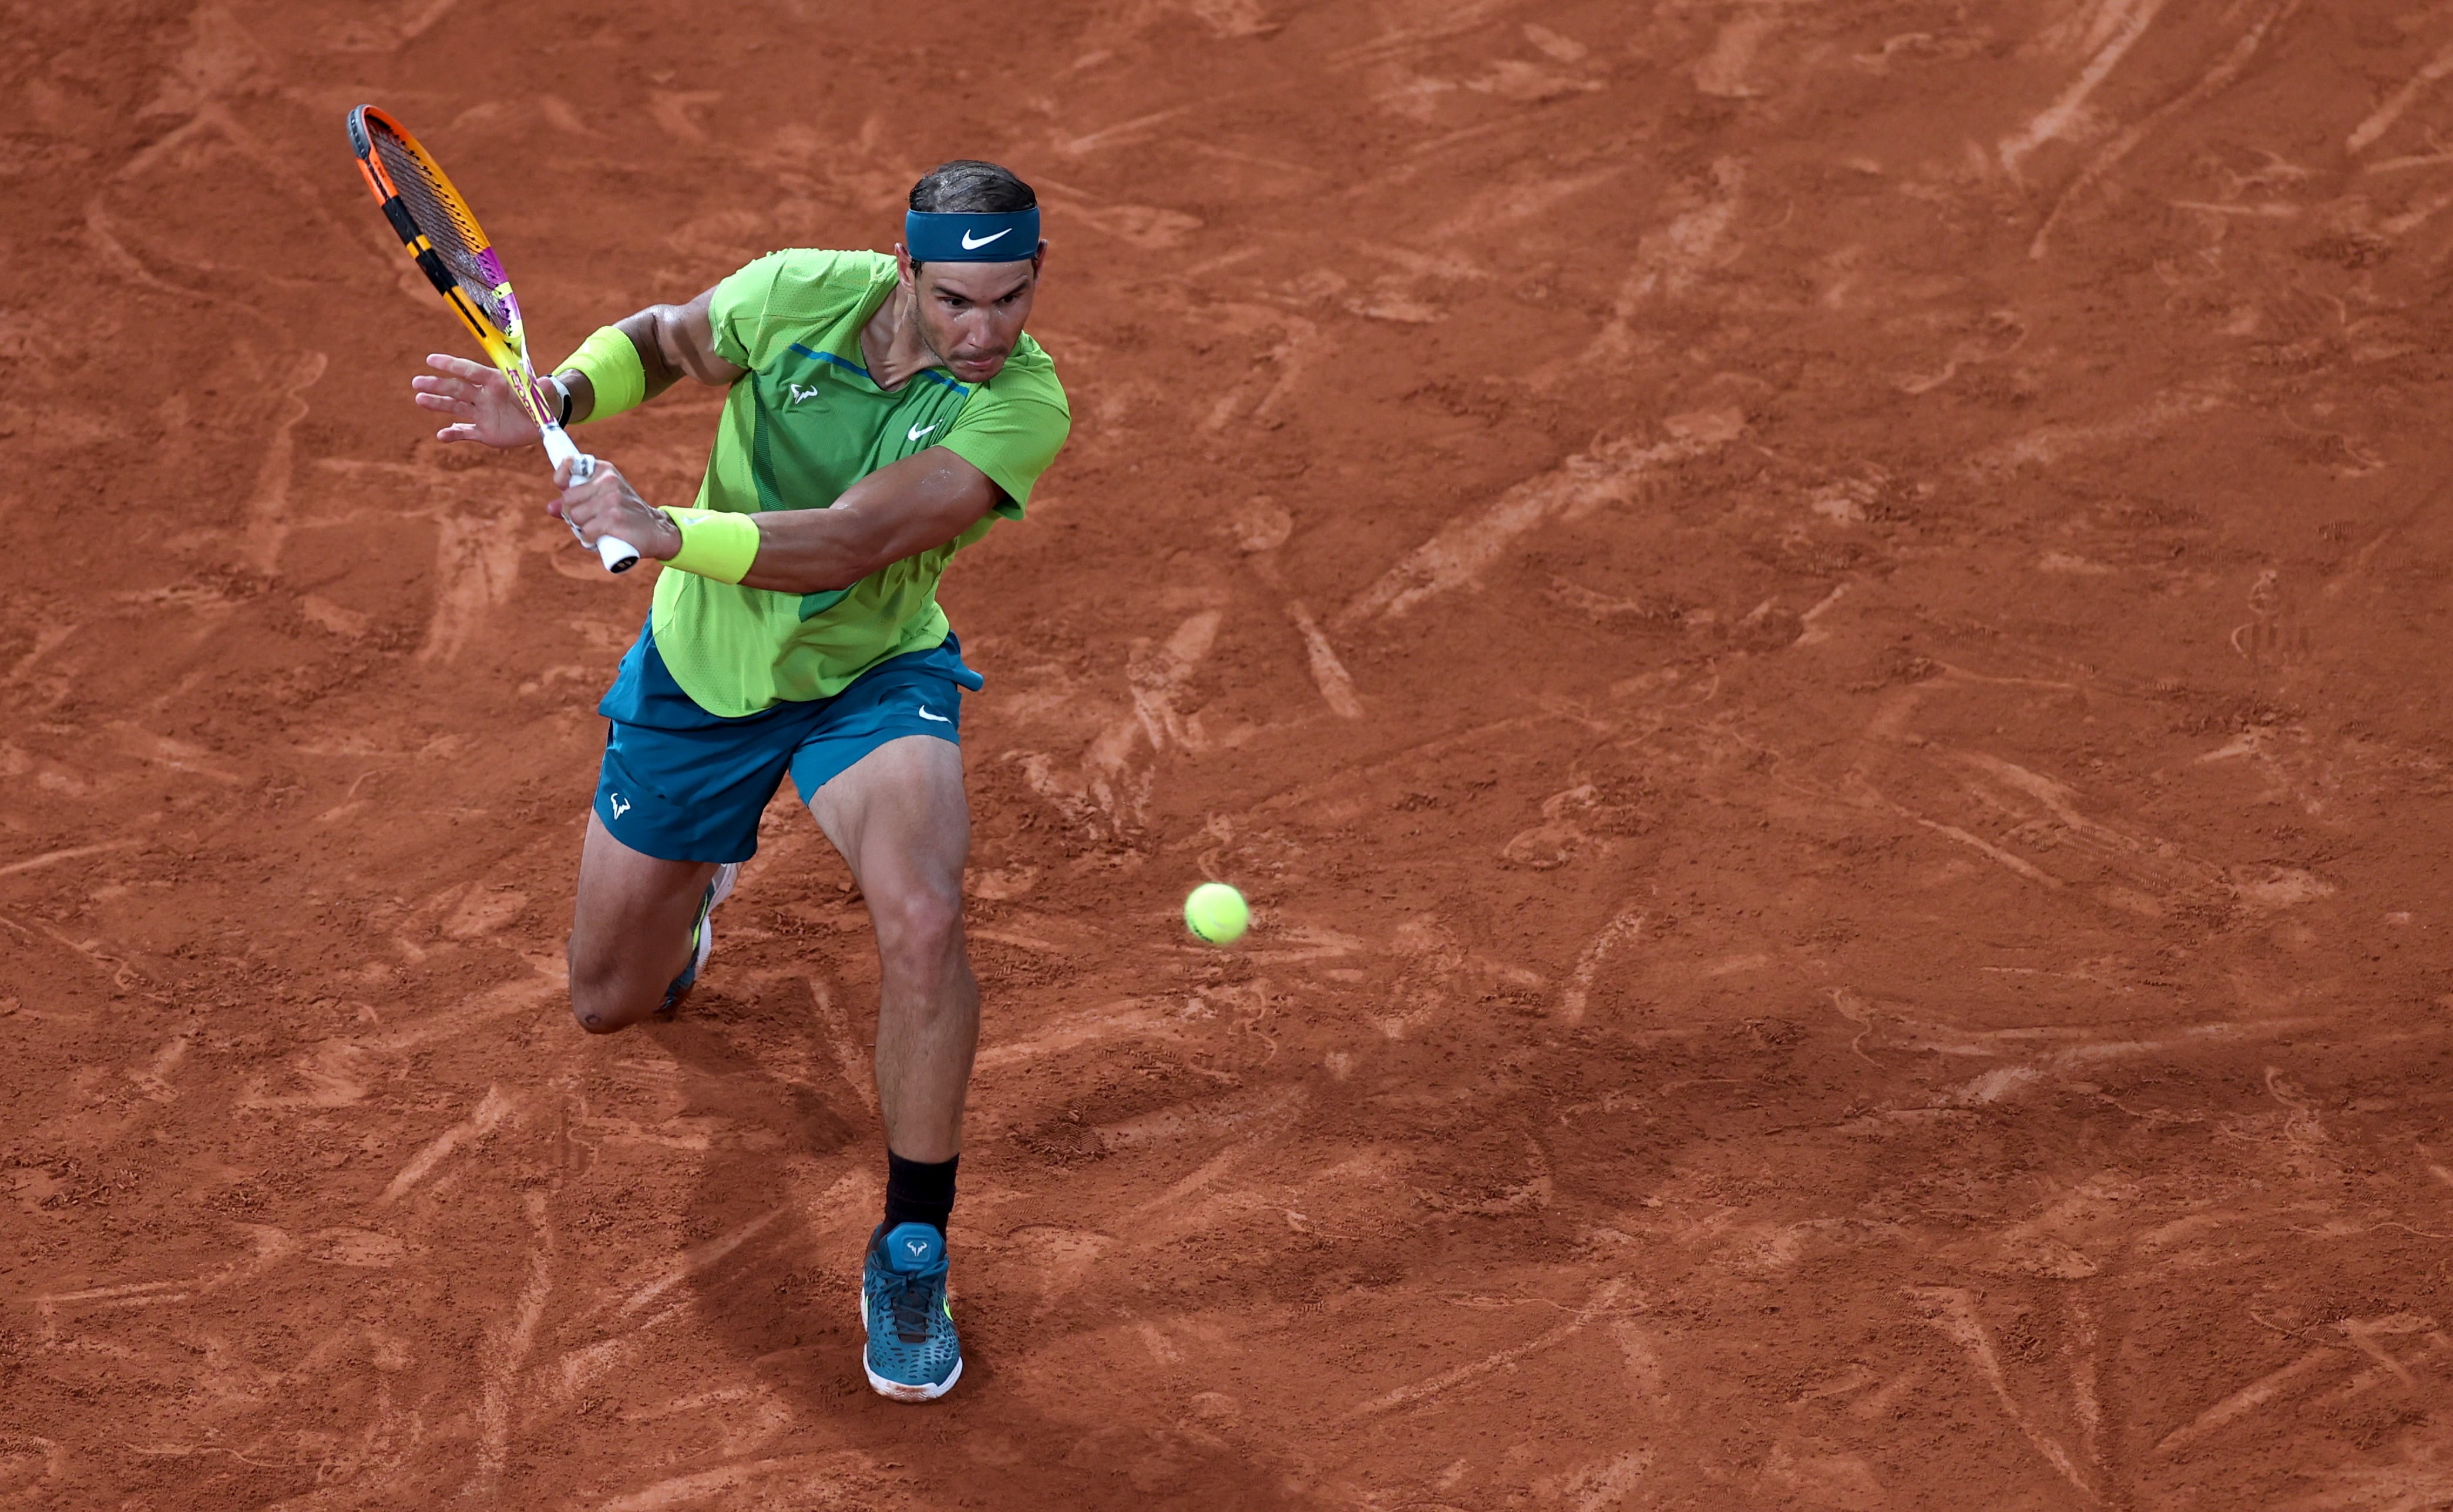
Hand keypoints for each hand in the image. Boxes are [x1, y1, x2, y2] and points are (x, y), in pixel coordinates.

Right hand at [410, 354, 543, 448]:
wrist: (543, 422)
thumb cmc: (540, 401)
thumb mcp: (542, 395)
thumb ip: (542, 389)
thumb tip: (549, 383)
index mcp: (495, 382)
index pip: (470, 370)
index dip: (451, 365)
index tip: (431, 359)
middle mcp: (484, 395)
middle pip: (457, 388)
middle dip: (437, 385)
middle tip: (417, 382)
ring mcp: (482, 413)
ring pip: (456, 408)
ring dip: (437, 404)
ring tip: (419, 400)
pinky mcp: (484, 431)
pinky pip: (465, 432)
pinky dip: (453, 434)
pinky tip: (441, 436)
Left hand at [548, 457, 681, 559]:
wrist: (656, 530)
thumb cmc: (626, 514)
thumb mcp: (603, 499)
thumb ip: (577, 500)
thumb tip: (550, 507)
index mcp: (605, 471)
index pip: (571, 464)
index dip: (562, 479)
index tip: (565, 489)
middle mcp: (608, 481)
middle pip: (568, 499)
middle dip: (573, 513)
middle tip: (588, 520)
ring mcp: (612, 500)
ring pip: (575, 517)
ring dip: (581, 529)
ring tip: (597, 529)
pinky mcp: (614, 520)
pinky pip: (586, 532)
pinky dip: (589, 539)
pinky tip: (601, 539)